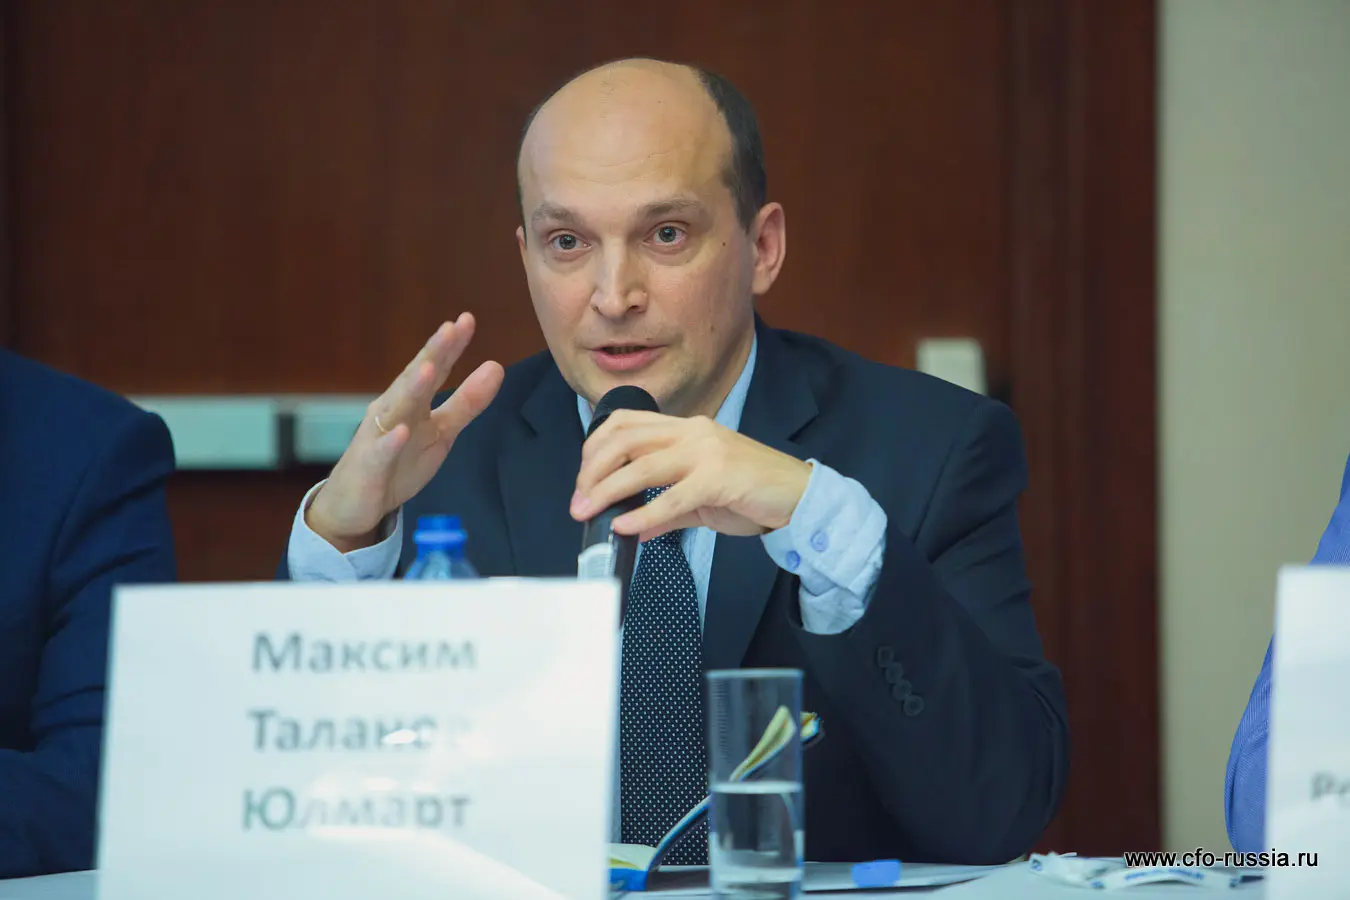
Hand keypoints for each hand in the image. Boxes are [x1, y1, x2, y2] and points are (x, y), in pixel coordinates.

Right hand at [306, 313, 503, 551]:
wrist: (355, 505)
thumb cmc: (399, 462)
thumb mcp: (441, 432)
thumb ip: (467, 403)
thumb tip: (496, 367)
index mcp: (411, 401)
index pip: (433, 368)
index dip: (449, 346)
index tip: (467, 320)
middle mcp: (392, 411)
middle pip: (413, 379)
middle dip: (431, 354)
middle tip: (450, 328)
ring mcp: (377, 437)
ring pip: (395, 409)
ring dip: (411, 388)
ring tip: (430, 368)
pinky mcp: (368, 467)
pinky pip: (379, 453)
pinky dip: (389, 443)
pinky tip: (400, 431)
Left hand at [569, 411, 811, 541]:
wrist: (799, 495)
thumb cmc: (753, 493)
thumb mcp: (703, 497)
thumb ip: (668, 510)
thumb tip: (635, 528)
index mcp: (687, 429)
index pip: (627, 424)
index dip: (595, 448)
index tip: (583, 479)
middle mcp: (693, 433)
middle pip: (625, 440)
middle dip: (592, 470)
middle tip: (579, 501)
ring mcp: (706, 453)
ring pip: (641, 466)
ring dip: (606, 491)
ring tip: (588, 512)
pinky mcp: (719, 479)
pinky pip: (671, 498)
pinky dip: (643, 514)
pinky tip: (626, 528)